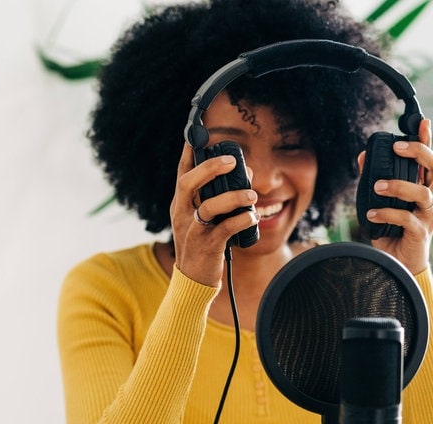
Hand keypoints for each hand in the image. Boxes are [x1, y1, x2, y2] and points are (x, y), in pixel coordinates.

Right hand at [170, 143, 258, 286]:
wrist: (192, 279)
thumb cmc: (200, 244)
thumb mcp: (197, 219)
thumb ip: (211, 199)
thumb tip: (242, 178)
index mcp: (180, 204)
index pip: (182, 173)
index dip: (189, 152)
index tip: (198, 133)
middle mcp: (182, 214)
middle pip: (188, 183)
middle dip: (210, 168)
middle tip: (231, 161)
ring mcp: (192, 230)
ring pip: (208, 207)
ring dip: (233, 197)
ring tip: (252, 196)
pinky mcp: (206, 246)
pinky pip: (224, 229)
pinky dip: (241, 221)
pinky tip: (252, 218)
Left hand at [358, 119, 432, 273]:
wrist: (398, 262)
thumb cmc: (391, 229)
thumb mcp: (380, 201)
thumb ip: (373, 179)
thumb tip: (362, 156)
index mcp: (422, 187)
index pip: (428, 161)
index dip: (427, 141)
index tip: (423, 123)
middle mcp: (430, 198)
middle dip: (419, 153)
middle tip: (396, 147)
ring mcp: (428, 215)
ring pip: (424, 193)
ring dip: (400, 186)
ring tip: (377, 186)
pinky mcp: (421, 232)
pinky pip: (407, 219)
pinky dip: (387, 214)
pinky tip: (371, 214)